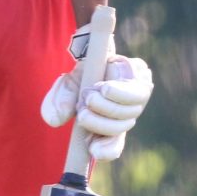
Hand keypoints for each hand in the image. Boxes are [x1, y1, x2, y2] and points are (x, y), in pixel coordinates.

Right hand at [41, 24, 153, 160]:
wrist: (91, 45)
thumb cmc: (81, 74)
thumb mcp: (65, 89)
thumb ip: (58, 103)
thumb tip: (55, 120)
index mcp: (110, 122)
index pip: (113, 145)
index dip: (106, 150)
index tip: (93, 151)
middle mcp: (127, 110)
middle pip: (121, 127)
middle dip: (99, 123)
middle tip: (82, 110)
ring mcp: (138, 93)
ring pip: (129, 112)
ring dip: (106, 106)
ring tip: (89, 94)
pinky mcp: (141, 75)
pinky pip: (136, 92)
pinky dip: (118, 93)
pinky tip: (104, 88)